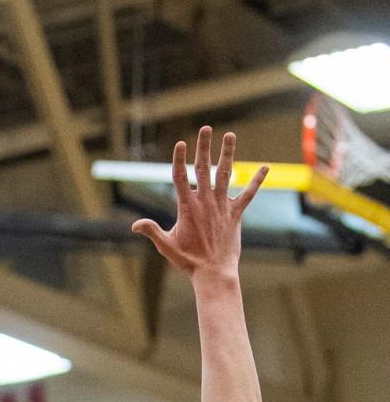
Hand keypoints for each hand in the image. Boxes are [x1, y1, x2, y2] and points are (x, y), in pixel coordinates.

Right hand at [132, 126, 266, 281]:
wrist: (214, 272)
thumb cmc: (188, 261)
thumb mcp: (166, 245)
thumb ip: (152, 231)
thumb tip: (134, 225)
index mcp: (187, 207)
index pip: (180, 177)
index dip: (179, 159)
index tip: (180, 143)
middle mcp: (205, 202)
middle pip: (204, 168)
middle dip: (204, 147)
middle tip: (205, 128)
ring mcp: (222, 206)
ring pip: (225, 174)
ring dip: (228, 154)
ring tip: (230, 135)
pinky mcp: (235, 214)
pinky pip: (248, 194)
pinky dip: (256, 181)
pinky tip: (265, 167)